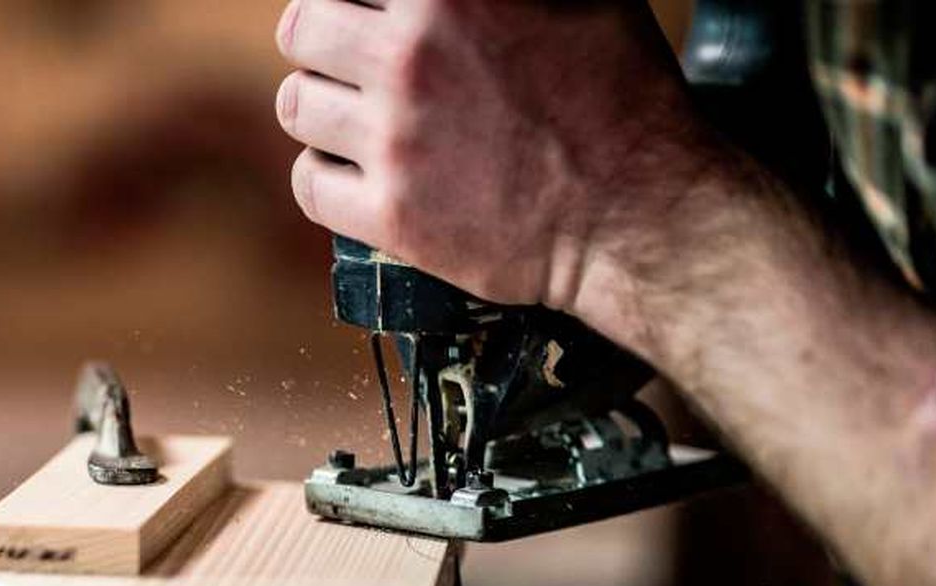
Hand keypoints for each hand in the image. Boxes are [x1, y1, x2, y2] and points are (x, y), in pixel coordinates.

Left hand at [275, 0, 726, 336]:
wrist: (638, 214)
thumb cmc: (619, 100)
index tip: (367, 17)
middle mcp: (410, 59)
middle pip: (302, 29)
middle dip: (324, 43)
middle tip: (353, 64)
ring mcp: (395, 141)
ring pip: (297, 105)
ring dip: (322, 109)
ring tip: (360, 122)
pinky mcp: (391, 216)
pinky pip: (308, 183)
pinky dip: (324, 177)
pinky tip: (356, 174)